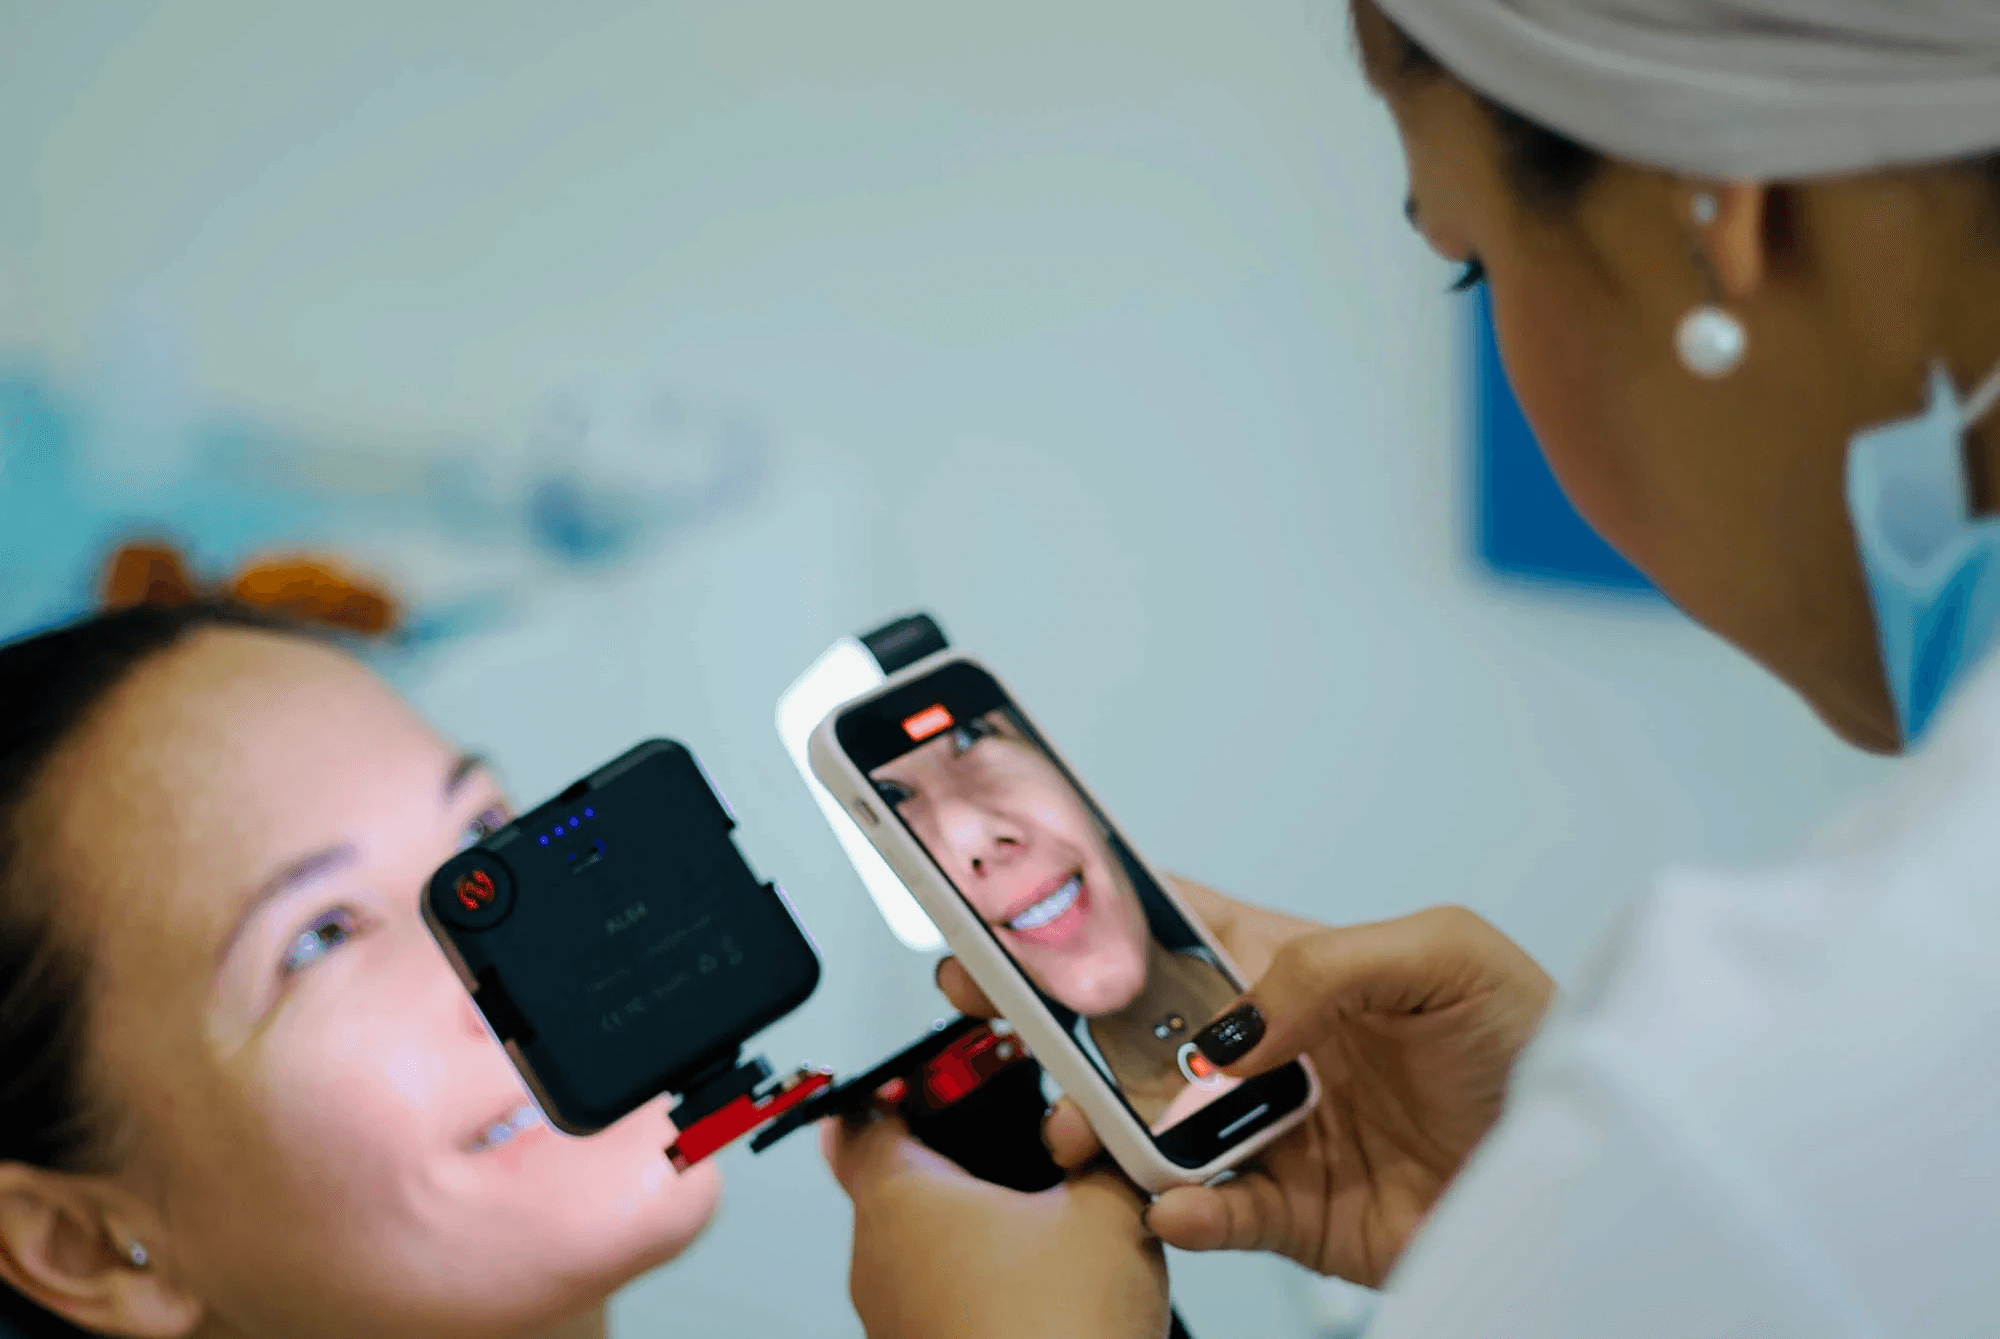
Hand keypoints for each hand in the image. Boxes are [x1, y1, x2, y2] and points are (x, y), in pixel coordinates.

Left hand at [823, 1113, 1168, 1338]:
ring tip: (1048, 1223)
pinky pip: (942, 1303)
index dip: (906, 1086)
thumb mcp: (1109, 1211)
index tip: (945, 1076)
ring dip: (976, 1229)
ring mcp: (893, 1324)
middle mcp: (877, 1261)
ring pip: (923, 1247)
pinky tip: (1046, 1292)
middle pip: (900, 1180)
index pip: (862, 1115)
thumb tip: (1105, 1133)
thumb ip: (1099, 1151)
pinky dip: (984, 1286)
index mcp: (899, 1199)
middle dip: (962, 1159)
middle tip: (1021, 1145)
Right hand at [936, 879, 1554, 1286]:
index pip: (1176, 930)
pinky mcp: (1295, 1214)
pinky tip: (1175, 1202)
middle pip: (1141, 1033)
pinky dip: (1185, 1213)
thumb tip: (1231, 1028)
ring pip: (1158, 1129)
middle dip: (1065, 1025)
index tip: (1026, 910)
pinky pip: (1217, 1216)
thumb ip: (1324, 967)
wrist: (1590, 1167)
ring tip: (1078, 1129)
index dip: (1099, 919)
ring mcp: (1276, 1133)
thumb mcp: (1443, 955)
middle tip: (998, 1013)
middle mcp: (1271, 1050)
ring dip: (1106, 1127)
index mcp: (1293, 968)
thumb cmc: (1532, 1040)